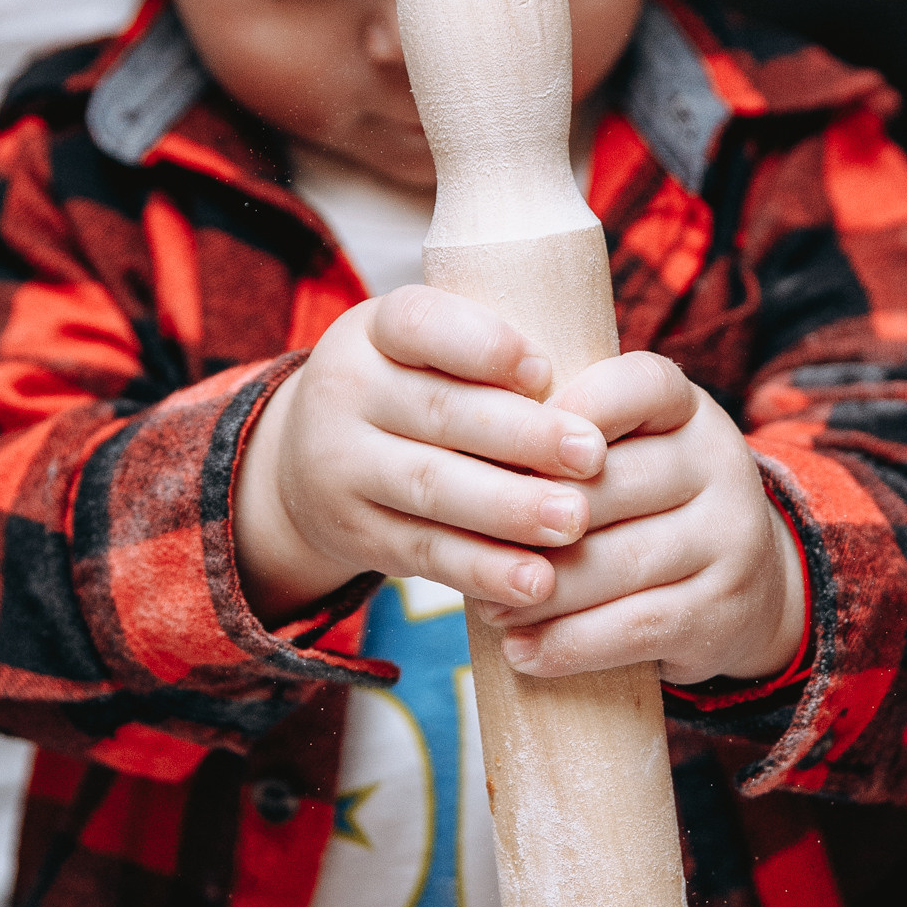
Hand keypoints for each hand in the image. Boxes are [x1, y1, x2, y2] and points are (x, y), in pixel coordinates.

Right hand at [234, 287, 608, 620]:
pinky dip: (483, 570)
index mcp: (376, 330)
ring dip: (509, 510)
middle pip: (439, 412)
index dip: (484, 346)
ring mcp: (340, 466)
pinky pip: (424, 553)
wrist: (305, 462)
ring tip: (574, 522)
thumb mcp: (430, 354)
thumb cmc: (412, 392)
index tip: (546, 370)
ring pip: (431, 486)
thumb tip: (601, 386)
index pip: (421, 324)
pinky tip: (535, 582)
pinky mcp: (355, 532)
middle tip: (592, 457)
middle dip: (522, 437)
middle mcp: (346, 391)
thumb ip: (494, 359)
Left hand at [495, 351, 807, 689]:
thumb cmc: (648, 511)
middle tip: (467, 548)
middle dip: (527, 521)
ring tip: (487, 610)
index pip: (638, 386)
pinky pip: (634, 627)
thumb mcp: (626, 456)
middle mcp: (720, 463)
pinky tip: (524, 652)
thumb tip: (463, 462)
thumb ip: (563, 446)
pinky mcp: (724, 609)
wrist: (747, 590)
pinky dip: (569, 644)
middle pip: (608, 485)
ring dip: (538, 593)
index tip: (507, 451)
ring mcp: (731, 538)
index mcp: (688, 410)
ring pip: (615, 562)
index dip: (571, 413)